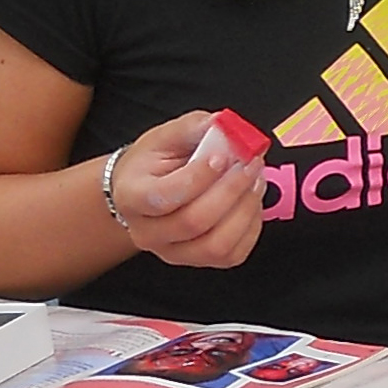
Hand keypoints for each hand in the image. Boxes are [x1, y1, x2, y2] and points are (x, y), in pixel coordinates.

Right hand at [111, 111, 264, 269]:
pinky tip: (251, 201)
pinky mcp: (200, 261)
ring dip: (245, 210)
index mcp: (132, 197)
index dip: (199, 177)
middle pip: (194, 222)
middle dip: (231, 190)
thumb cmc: (154, 164)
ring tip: (255, 180)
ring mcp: (173, 253)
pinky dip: (251, 227)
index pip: (165, 195)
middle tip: (251, 164)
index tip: (223, 156)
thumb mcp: (166, 137)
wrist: (146, 191)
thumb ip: (195, 128)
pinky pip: (234, 254)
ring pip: (217, 245)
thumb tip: (227, 127)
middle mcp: (148, 232)